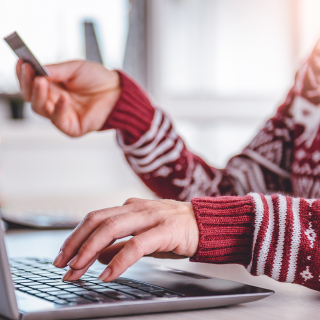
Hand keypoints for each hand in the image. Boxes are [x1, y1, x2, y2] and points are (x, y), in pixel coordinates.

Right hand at [16, 59, 120, 136]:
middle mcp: (54, 101)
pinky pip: (58, 120)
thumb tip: (37, 69)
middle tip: (29, 72)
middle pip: (31, 96)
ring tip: (41, 82)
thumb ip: (56, 70)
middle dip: (27, 84)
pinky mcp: (71, 127)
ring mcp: (61, 115)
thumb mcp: (75, 68)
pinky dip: (58, 109)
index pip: (31, 83)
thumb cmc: (97, 79)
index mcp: (53, 86)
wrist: (117, 92)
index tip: (21, 62)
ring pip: (40, 109)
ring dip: (39, 95)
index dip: (24, 74)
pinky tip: (63, 98)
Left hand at [53, 198, 198, 281]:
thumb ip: (119, 244)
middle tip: (63, 265)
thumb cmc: (174, 229)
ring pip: (112, 228)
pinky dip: (119, 260)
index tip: (63, 256)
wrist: (205, 223)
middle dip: (76, 243)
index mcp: (129, 207)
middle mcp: (136, 208)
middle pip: (98, 220)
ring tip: (77, 270)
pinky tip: (108, 275)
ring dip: (90, 250)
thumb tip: (97, 257)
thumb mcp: (142, 236)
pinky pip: (137, 244)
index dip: (76, 236)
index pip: (95, 218)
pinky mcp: (165, 229)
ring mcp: (151, 216)